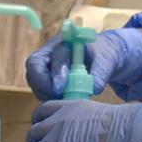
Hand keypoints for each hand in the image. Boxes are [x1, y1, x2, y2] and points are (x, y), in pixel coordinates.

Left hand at [11, 99, 141, 141]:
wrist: (125, 131)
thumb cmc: (123, 124)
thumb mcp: (101, 115)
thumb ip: (93, 123)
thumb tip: (102, 138)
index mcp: (70, 106)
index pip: (43, 110)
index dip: (38, 121)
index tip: (39, 128)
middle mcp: (59, 119)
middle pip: (35, 130)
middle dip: (33, 140)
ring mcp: (58, 137)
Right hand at [25, 28, 141, 100]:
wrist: (102, 59)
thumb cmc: (103, 55)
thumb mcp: (106, 60)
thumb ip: (101, 72)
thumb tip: (94, 88)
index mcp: (64, 42)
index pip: (51, 55)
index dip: (54, 72)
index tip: (61, 88)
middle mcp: (50, 52)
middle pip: (34, 68)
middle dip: (44, 85)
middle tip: (59, 96)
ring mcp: (45, 66)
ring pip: (35, 82)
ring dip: (46, 94)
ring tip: (64, 99)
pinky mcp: (45, 78)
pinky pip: (41, 90)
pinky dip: (50, 98)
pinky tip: (63, 100)